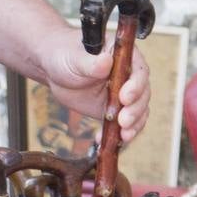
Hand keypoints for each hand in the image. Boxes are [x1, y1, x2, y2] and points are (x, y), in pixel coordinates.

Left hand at [42, 25, 151, 143]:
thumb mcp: (74, 58)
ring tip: (123, 136)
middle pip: (142, 94)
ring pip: (138, 111)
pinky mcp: (116, 110)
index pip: (139, 71)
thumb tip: (106, 61)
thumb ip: (90, 63)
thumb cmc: (64, 55)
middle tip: (123, 121)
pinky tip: (108, 141)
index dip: (136, 85)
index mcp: (123, 56)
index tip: (125, 97)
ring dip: (134, 125)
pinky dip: (120, 135)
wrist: (54, 71)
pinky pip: (126, 124)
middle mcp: (129, 75)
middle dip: (135, 110)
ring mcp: (124, 94)